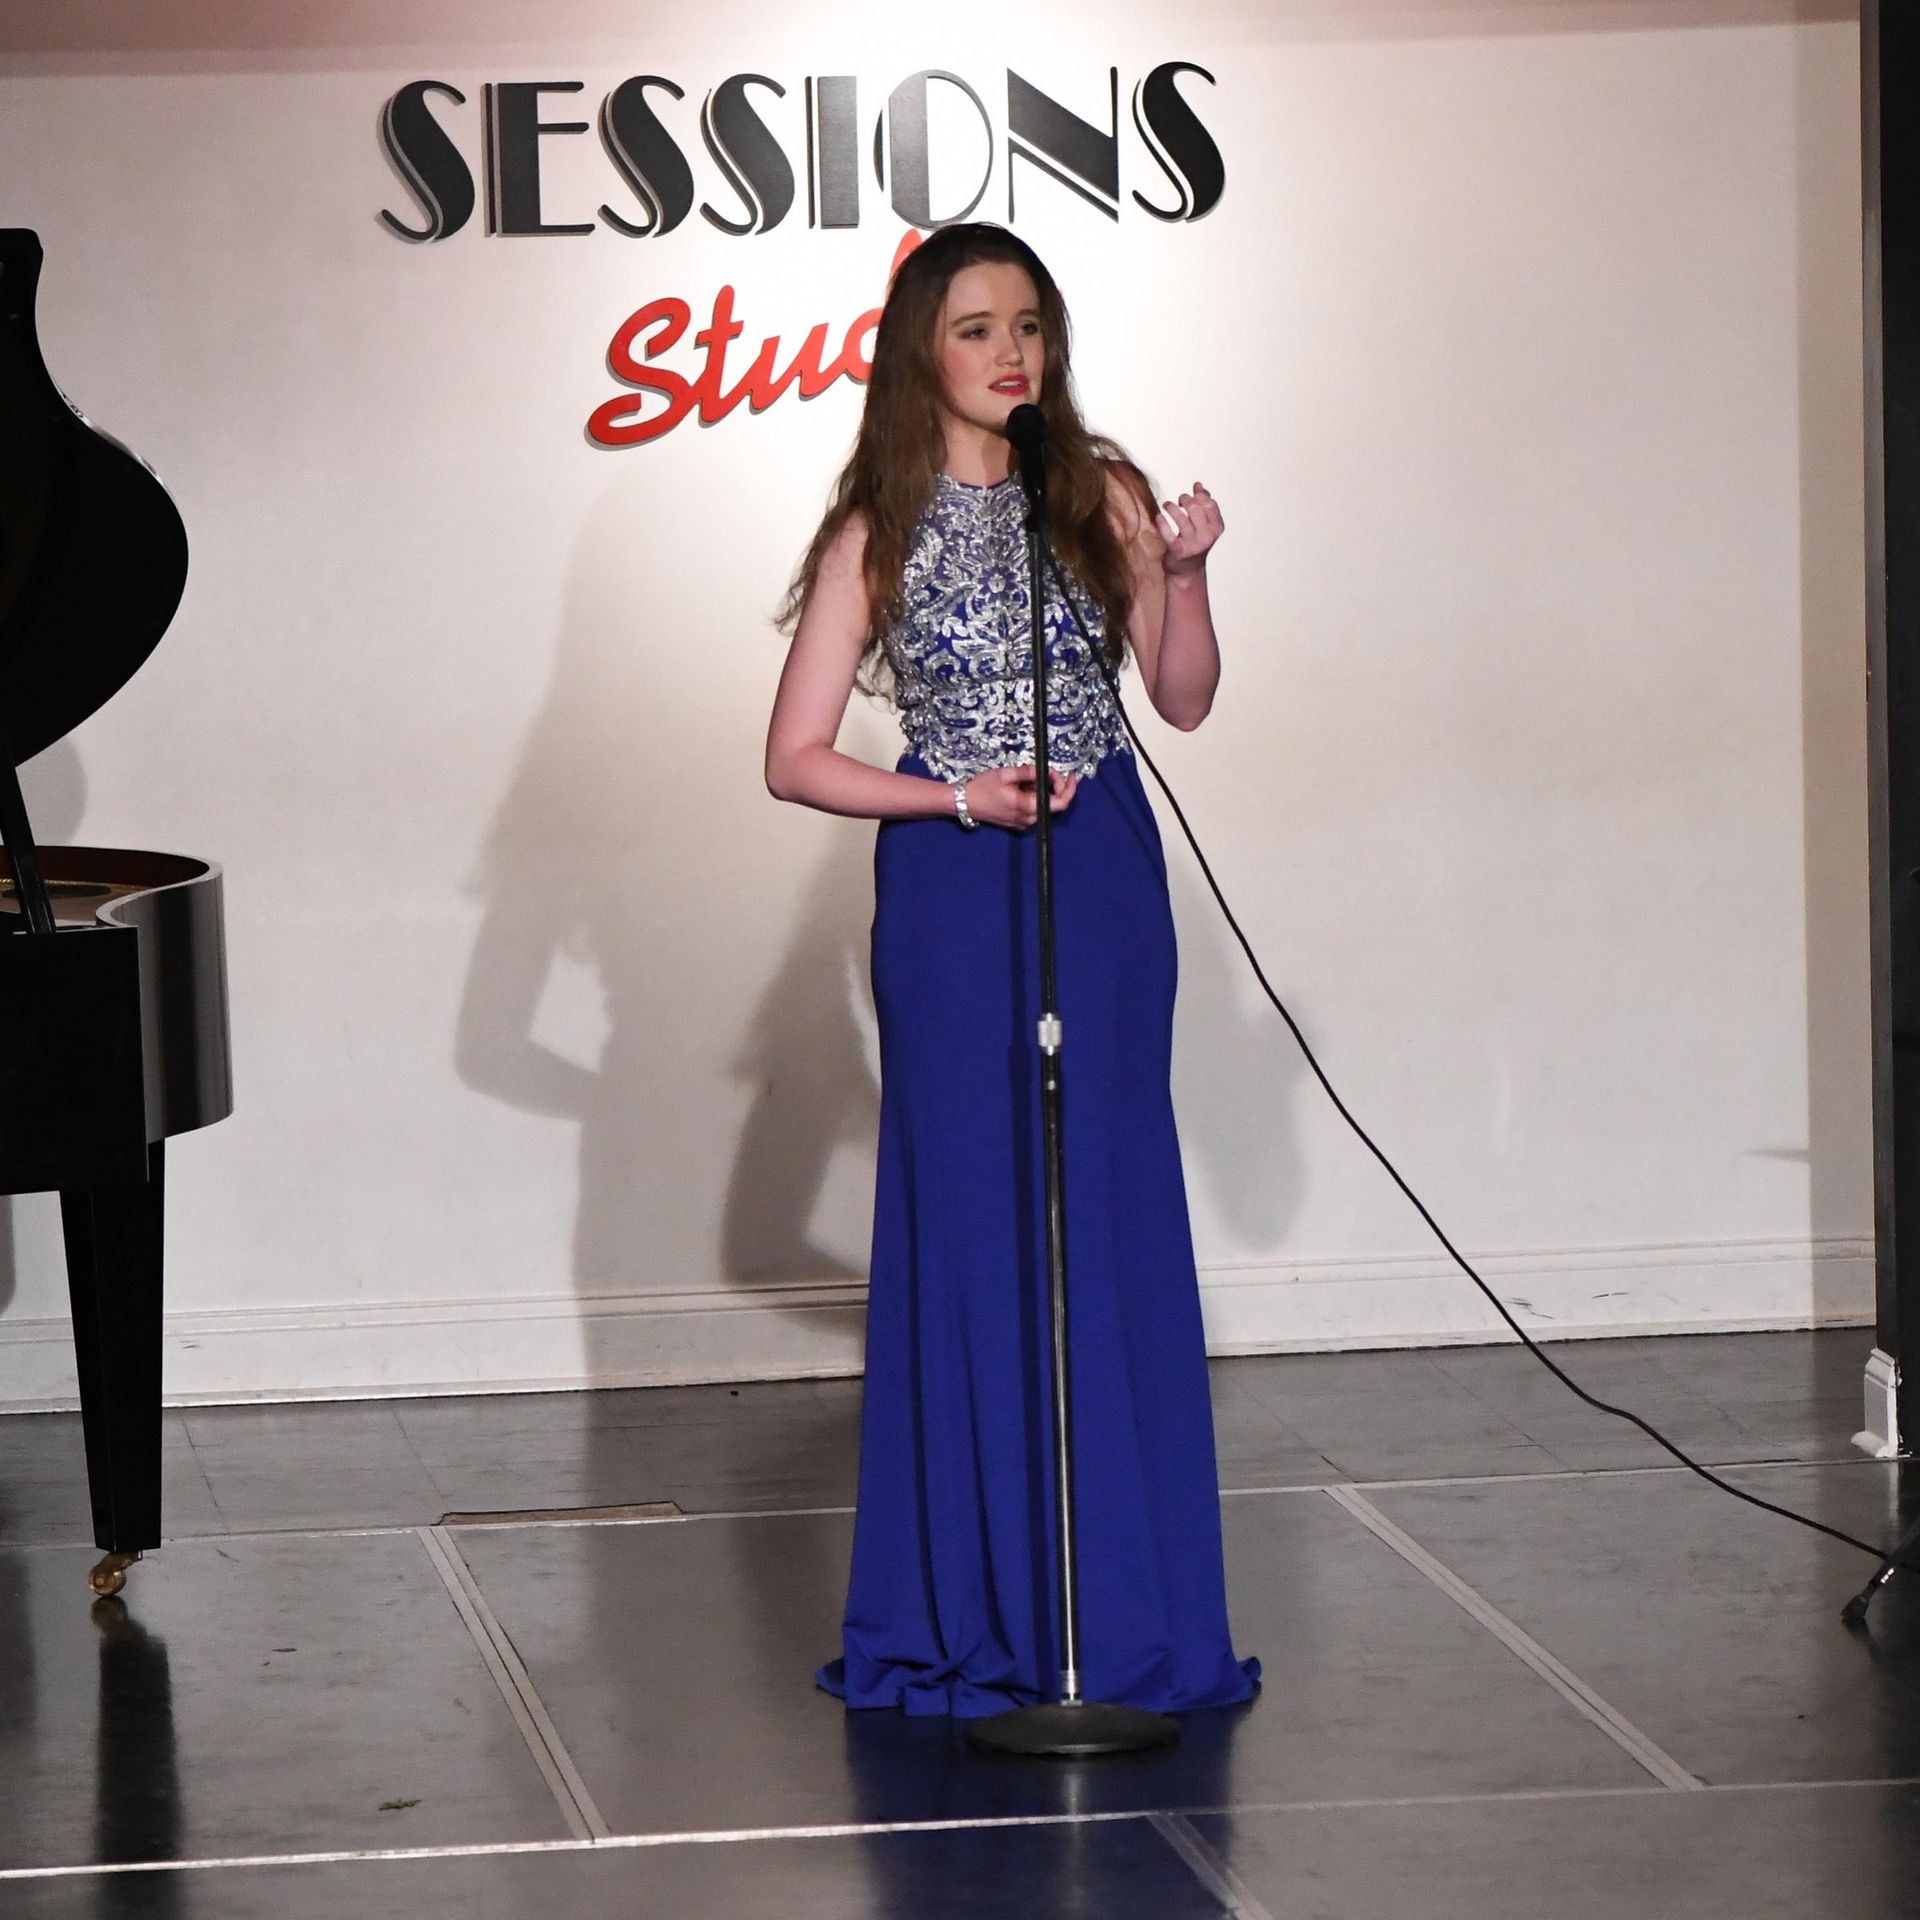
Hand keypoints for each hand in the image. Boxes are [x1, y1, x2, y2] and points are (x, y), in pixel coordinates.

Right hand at [963, 764, 1078, 829]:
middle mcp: (1028, 819)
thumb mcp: (1005, 774)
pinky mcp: (1018, 822)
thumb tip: (1045, 770)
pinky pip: (1033, 809)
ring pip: (1043, 805)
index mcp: (1027, 807)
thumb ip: (1028, 772)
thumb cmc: (981, 788)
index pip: (1060, 803)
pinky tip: (1022, 786)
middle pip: (1054, 804)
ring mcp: (1023, 823)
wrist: (964, 803)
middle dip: (1055, 785)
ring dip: (1042, 790)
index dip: (1069, 788)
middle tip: (1047, 771)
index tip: (1069, 775)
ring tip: (1027, 777)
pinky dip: (1034, 796)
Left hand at [1160, 482, 1222, 575]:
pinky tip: (1158, 516)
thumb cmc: (1195, 543)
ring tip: (1166, 505)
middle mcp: (1206, 537)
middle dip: (1185, 499)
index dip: (1200, 495)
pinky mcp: (1177, 551)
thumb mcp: (1205, 526)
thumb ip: (1204, 505)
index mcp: (1216, 529)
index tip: (1193, 492)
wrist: (1187, 571)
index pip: (1210, 504)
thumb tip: (1199, 485)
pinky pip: (1167, 533)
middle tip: (1179, 500)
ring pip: (1181, 518)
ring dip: (1171, 507)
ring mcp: (1192, 545)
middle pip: (1195, 508)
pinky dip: (1161, 522)